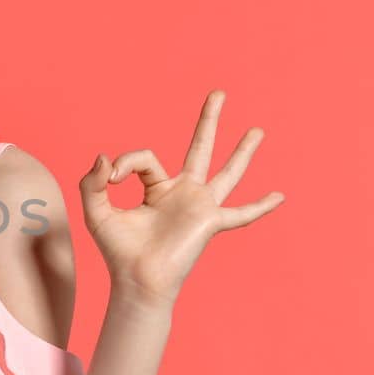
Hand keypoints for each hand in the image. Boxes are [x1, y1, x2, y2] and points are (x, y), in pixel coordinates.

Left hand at [78, 90, 284, 306]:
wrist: (137, 281)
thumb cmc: (118, 251)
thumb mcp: (96, 212)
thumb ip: (93, 183)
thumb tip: (105, 157)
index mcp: (157, 189)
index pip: (146, 158)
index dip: (127, 162)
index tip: (112, 178)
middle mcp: (182, 193)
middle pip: (200, 148)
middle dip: (209, 120)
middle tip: (218, 92)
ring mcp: (200, 207)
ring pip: (227, 172)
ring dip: (242, 151)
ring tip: (257, 130)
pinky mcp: (211, 223)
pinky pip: (240, 213)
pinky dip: (260, 206)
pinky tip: (280, 197)